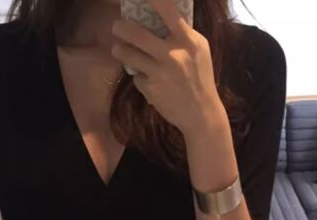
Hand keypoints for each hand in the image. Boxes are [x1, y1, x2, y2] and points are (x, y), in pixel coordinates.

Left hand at [110, 0, 226, 135]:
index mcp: (187, 40)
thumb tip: (162, 17)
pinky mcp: (150, 89)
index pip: (168, 10)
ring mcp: (159, 72)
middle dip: (121, 28)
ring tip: (118, 49)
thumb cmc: (201, 78)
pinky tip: (146, 79)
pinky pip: (136, 76)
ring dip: (120, 50)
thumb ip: (183, 34)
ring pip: (128, 54)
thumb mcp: (199, 50)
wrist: (200, 113)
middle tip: (116, 26)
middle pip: (137, 33)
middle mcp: (172, 54)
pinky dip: (138, 76)